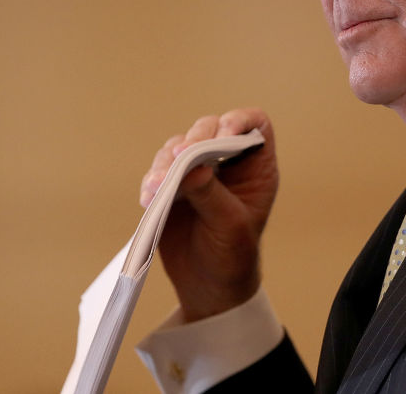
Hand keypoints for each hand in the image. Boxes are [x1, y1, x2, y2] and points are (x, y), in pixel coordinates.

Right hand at [139, 108, 278, 321]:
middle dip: (195, 140)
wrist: (208, 285)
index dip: (240, 120)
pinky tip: (149, 198)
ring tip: (159, 186)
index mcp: (256, 166)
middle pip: (210, 128)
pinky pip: (158, 170)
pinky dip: (152, 180)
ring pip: (179, 147)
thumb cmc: (233, 254)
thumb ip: (212, 194)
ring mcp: (197, 171)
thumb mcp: (230, 225)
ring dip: (167, 162)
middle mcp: (227, 162)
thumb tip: (192, 166)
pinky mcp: (171, 185)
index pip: (254, 124)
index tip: (224, 134)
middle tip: (183, 157)